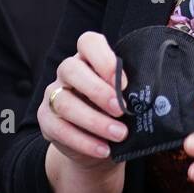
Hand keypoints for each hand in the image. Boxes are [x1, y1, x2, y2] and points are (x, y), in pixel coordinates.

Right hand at [39, 31, 128, 174]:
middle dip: (98, 91)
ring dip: (95, 121)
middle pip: (72, 70)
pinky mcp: (46, 119)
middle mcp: (67, 72)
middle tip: (121, 109)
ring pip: (65, 103)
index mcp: (88, 58)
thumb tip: (147, 97)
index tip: (123, 82)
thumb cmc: (117, 113)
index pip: (88, 42)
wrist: (101, 145)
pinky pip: (59, 129)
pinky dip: (83, 141)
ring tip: (119, 134)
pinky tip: (103, 149)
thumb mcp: (126, 98)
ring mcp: (53, 94)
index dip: (104, 59)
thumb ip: (130, 91)